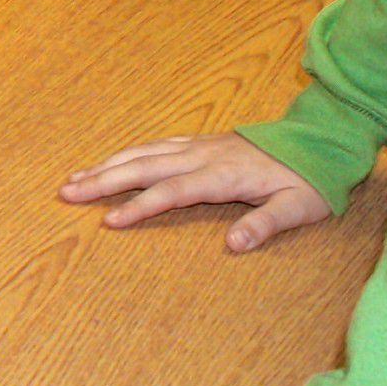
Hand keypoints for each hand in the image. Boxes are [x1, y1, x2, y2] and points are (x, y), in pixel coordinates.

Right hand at [61, 134, 332, 252]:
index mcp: (222, 176)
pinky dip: (127, 153)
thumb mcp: (299, 208)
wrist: (320, 141)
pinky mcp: (200, 141)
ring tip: (74, 178)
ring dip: (106, 165)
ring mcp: (198, 146)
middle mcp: (202, 156)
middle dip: (103, 181)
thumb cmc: (309, 180)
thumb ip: (266, 225)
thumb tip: (235, 244)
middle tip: (66, 192)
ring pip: (143, 153)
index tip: (109, 221)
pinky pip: (155, 144)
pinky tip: (109, 161)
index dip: (139, 207)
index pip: (171, 192)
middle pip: (144, 167)